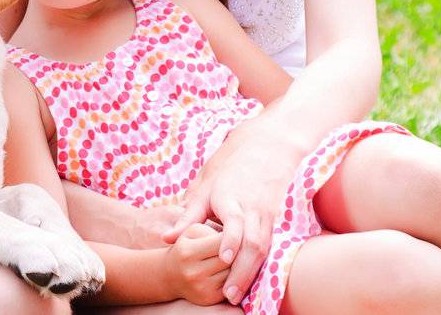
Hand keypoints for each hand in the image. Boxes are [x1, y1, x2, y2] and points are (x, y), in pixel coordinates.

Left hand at [163, 143, 290, 304]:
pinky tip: (249, 280)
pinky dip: (260, 264)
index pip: (235, 222)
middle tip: (228, 295)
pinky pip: (269, 246)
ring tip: (236, 295)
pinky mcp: (274, 220)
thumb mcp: (205, 184)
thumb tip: (167, 239)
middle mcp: (252, 208)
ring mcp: (267, 215)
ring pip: (264, 248)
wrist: (268, 146)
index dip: (230, 241)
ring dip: (251, 273)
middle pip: (253, 244)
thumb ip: (189, 214)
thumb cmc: (230, 165)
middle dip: (242, 271)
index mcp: (232, 197)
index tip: (222, 259)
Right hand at [164, 223, 229, 305]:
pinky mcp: (209, 298)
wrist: (170, 275)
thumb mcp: (192, 232)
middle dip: (237, 251)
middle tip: (239, 245)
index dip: (231, 236)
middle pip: (229, 259)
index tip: (234, 232)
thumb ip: (211, 231)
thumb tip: (233, 239)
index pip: (221, 242)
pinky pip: (231, 286)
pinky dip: (233, 278)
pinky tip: (229, 271)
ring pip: (232, 274)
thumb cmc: (186, 248)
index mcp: (188, 251)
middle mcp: (193, 272)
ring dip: (237, 265)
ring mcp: (201, 288)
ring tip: (233, 258)